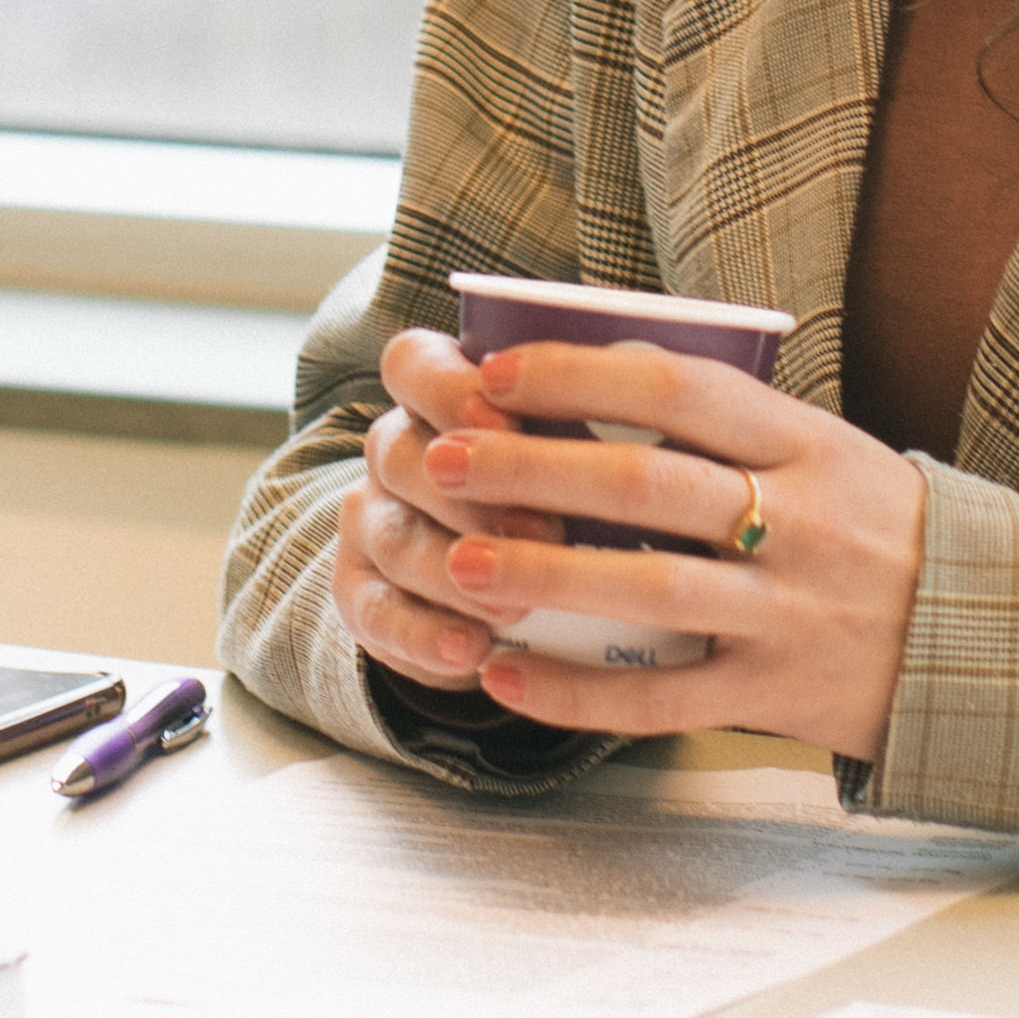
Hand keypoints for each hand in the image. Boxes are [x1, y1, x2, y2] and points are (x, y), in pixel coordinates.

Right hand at [327, 328, 553, 695]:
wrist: (515, 591)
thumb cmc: (566, 495)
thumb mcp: (577, 455)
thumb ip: (587, 435)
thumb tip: (654, 426)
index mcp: (435, 394)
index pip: (413, 365)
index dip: (450, 389)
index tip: (506, 418)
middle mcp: (396, 452)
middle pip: (400, 453)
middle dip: (474, 493)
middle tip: (544, 526)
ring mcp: (374, 523)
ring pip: (394, 537)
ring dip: (453, 572)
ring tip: (516, 605)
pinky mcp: (363, 595)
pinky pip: (378, 615)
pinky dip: (425, 636)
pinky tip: (470, 651)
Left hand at [406, 330, 927, 762]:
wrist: (989, 642)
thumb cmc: (880, 533)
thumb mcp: (833, 455)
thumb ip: (734, 426)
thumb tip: (598, 366)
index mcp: (813, 446)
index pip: (682, 391)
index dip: (581, 375)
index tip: (497, 371)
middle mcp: (804, 524)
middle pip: (650, 485)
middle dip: (534, 468)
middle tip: (447, 458)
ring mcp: (791, 614)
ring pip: (652, 591)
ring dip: (545, 574)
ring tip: (459, 563)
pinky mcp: (777, 694)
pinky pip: (663, 699)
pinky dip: (577, 693)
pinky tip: (506, 676)